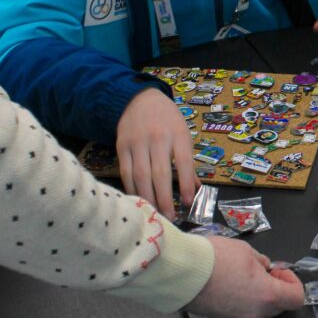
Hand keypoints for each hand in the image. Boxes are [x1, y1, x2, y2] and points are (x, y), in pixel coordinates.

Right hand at [116, 87, 197, 219]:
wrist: (138, 99)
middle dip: (165, 198)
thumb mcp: (183, 134)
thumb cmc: (167, 120)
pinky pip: (126, 172)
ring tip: (154, 214)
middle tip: (169, 217)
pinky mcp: (121, 147)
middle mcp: (157, 138)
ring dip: (148, 198)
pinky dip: (132, 189)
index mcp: (178, 134)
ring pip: (141, 175)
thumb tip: (195, 189)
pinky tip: (138, 200)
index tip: (188, 203)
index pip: (184, 162)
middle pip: (160, 173)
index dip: (186, 184)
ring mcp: (137, 143)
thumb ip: (188, 161)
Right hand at [186, 236, 304, 317]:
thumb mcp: (246, 251)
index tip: (278, 269)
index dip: (293, 281)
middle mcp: (257, 313)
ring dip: (260, 293)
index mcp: (268, 296)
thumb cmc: (218, 258)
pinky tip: (230, 283)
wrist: (182, 274)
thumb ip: (262, 262)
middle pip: (279, 305)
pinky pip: (244, 310)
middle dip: (276, 287)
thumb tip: (265, 267)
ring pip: (261, 309)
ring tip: (244, 274)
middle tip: (262, 269)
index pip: (297, 298)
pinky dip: (245, 299)